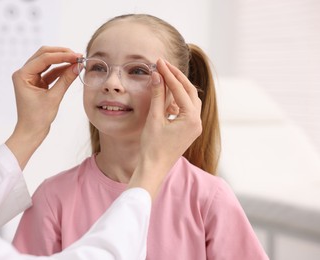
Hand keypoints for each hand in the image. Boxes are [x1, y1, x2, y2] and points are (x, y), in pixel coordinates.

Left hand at [6, 46, 80, 168]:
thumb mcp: (53, 98)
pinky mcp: (37, 83)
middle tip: (77, 55)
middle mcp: (24, 73)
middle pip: (44, 55)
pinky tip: (72, 69)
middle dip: (61, 54)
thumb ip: (65, 80)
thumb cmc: (37, 118)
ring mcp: (30, 77)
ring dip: (62, 61)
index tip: (76, 55)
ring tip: (77, 61)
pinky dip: (61, 70)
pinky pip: (50, 72)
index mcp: (22, 75)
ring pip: (47, 62)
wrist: (31, 132)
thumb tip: (78, 66)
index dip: (62, 56)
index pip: (44, 59)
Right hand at [129, 58, 201, 198]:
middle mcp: (197, 122)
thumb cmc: (152, 146)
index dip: (169, 74)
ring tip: (165, 76)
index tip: (159, 62)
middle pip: (190, 91)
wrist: (154, 168)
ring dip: (179, 87)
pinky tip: (167, 96)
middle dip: (176, 77)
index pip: (180, 89)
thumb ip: (158, 95)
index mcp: (191, 119)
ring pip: (190, 99)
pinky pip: (187, 109)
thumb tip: (157, 75)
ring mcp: (194, 127)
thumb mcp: (154, 118)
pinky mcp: (189, 130)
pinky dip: (178, 100)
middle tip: (163, 65)